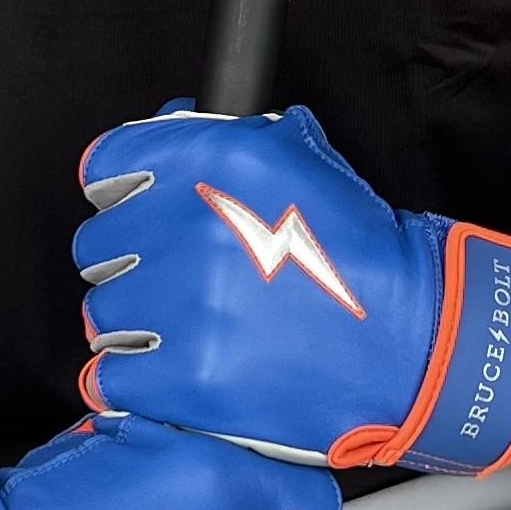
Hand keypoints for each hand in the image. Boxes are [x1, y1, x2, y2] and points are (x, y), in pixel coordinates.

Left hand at [75, 105, 510, 477]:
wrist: (413, 344)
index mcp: (217, 159)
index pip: (105, 166)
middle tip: (180, 282)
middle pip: (97, 246)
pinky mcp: (184, 380)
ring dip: (138, 325)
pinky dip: (137, 382)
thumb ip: (221, 138)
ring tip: (192, 332)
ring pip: (102, 313)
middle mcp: (194, 226)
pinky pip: (110, 377)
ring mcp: (186, 307)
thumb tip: (165, 127)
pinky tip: (179, 373)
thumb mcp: (301, 163)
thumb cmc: (361, 257)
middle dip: (134, 263)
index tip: (133, 213)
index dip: (119, 193)